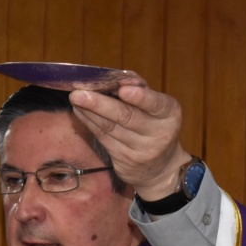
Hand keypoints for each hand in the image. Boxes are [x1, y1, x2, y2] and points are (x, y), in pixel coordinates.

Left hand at [68, 73, 191, 200]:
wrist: (160, 167)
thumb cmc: (154, 125)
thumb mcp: (157, 108)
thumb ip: (139, 91)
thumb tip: (113, 77)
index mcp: (169, 114)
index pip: (155, 104)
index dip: (139, 97)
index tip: (122, 89)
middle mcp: (158, 133)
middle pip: (126, 116)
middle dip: (100, 104)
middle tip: (79, 93)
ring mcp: (140, 150)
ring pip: (109, 128)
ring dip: (89, 112)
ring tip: (75, 99)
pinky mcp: (124, 161)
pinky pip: (103, 138)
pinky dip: (89, 122)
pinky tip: (80, 111)